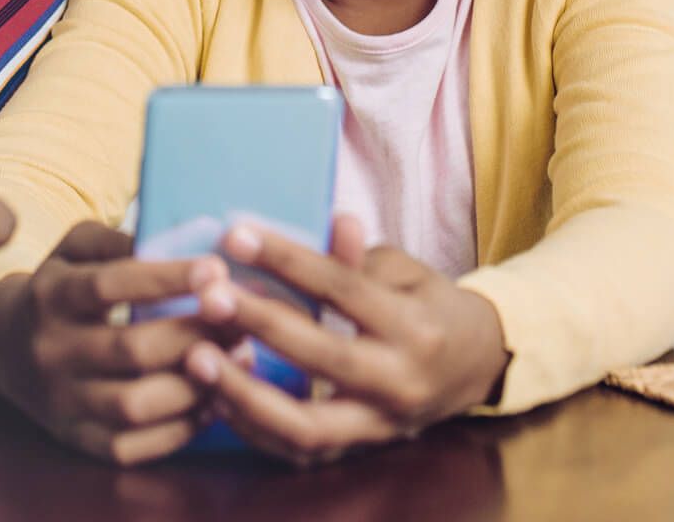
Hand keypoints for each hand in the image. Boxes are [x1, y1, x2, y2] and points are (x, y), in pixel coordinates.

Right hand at [0, 221, 230, 464]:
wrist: (0, 345)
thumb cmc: (58, 288)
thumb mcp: (73, 249)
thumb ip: (116, 240)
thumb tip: (174, 243)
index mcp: (51, 295)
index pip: (108, 285)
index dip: (164, 278)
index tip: (215, 269)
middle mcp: (51, 350)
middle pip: (132, 349)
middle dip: (196, 335)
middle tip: (240, 319)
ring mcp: (61, 400)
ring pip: (135, 405)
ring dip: (196, 386)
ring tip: (236, 362)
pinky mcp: (75, 437)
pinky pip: (132, 447)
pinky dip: (179, 429)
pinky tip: (212, 403)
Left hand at [185, 215, 510, 464]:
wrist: (476, 367)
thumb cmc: (426, 307)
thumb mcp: (405, 272)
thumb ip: (360, 257)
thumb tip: (334, 222)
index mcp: (415, 327)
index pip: (344, 288)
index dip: (288, 260)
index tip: (234, 234)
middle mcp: (400, 381)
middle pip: (323, 355)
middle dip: (260, 324)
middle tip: (208, 296)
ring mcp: (380, 424)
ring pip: (307, 425)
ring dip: (245, 394)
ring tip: (197, 358)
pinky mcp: (359, 449)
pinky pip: (299, 452)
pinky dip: (253, 427)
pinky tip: (214, 396)